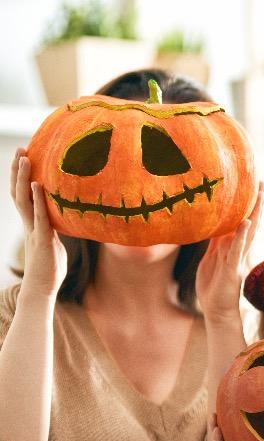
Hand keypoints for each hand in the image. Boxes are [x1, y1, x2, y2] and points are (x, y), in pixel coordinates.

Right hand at [10, 150, 65, 298]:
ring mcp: (34, 230)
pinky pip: (39, 216)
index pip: (23, 195)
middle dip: (18, 171)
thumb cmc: (50, 267)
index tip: (24, 158)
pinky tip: (38, 186)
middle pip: (19, 192)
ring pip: (24, 200)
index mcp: (32, 223)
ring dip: (23, 179)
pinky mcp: (42, 239)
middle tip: (21, 150)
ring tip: (24, 159)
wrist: (42, 288)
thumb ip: (56, 229)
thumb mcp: (55, 242)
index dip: (22, 177)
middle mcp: (29, 223)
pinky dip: (38, 200)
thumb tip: (66, 219)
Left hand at [196, 183, 262, 319]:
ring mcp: (237, 259)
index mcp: (232, 247)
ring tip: (261, 196)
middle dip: (256, 204)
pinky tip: (245, 223)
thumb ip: (214, 243)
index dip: (246, 205)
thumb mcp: (210, 259)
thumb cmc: (213, 286)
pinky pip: (237, 250)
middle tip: (262, 183)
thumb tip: (212, 225)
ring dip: (254, 214)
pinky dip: (241, 236)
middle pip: (250, 222)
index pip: (240, 221)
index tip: (251, 186)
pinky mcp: (233, 269)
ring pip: (248, 232)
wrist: (216, 310)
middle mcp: (238, 250)